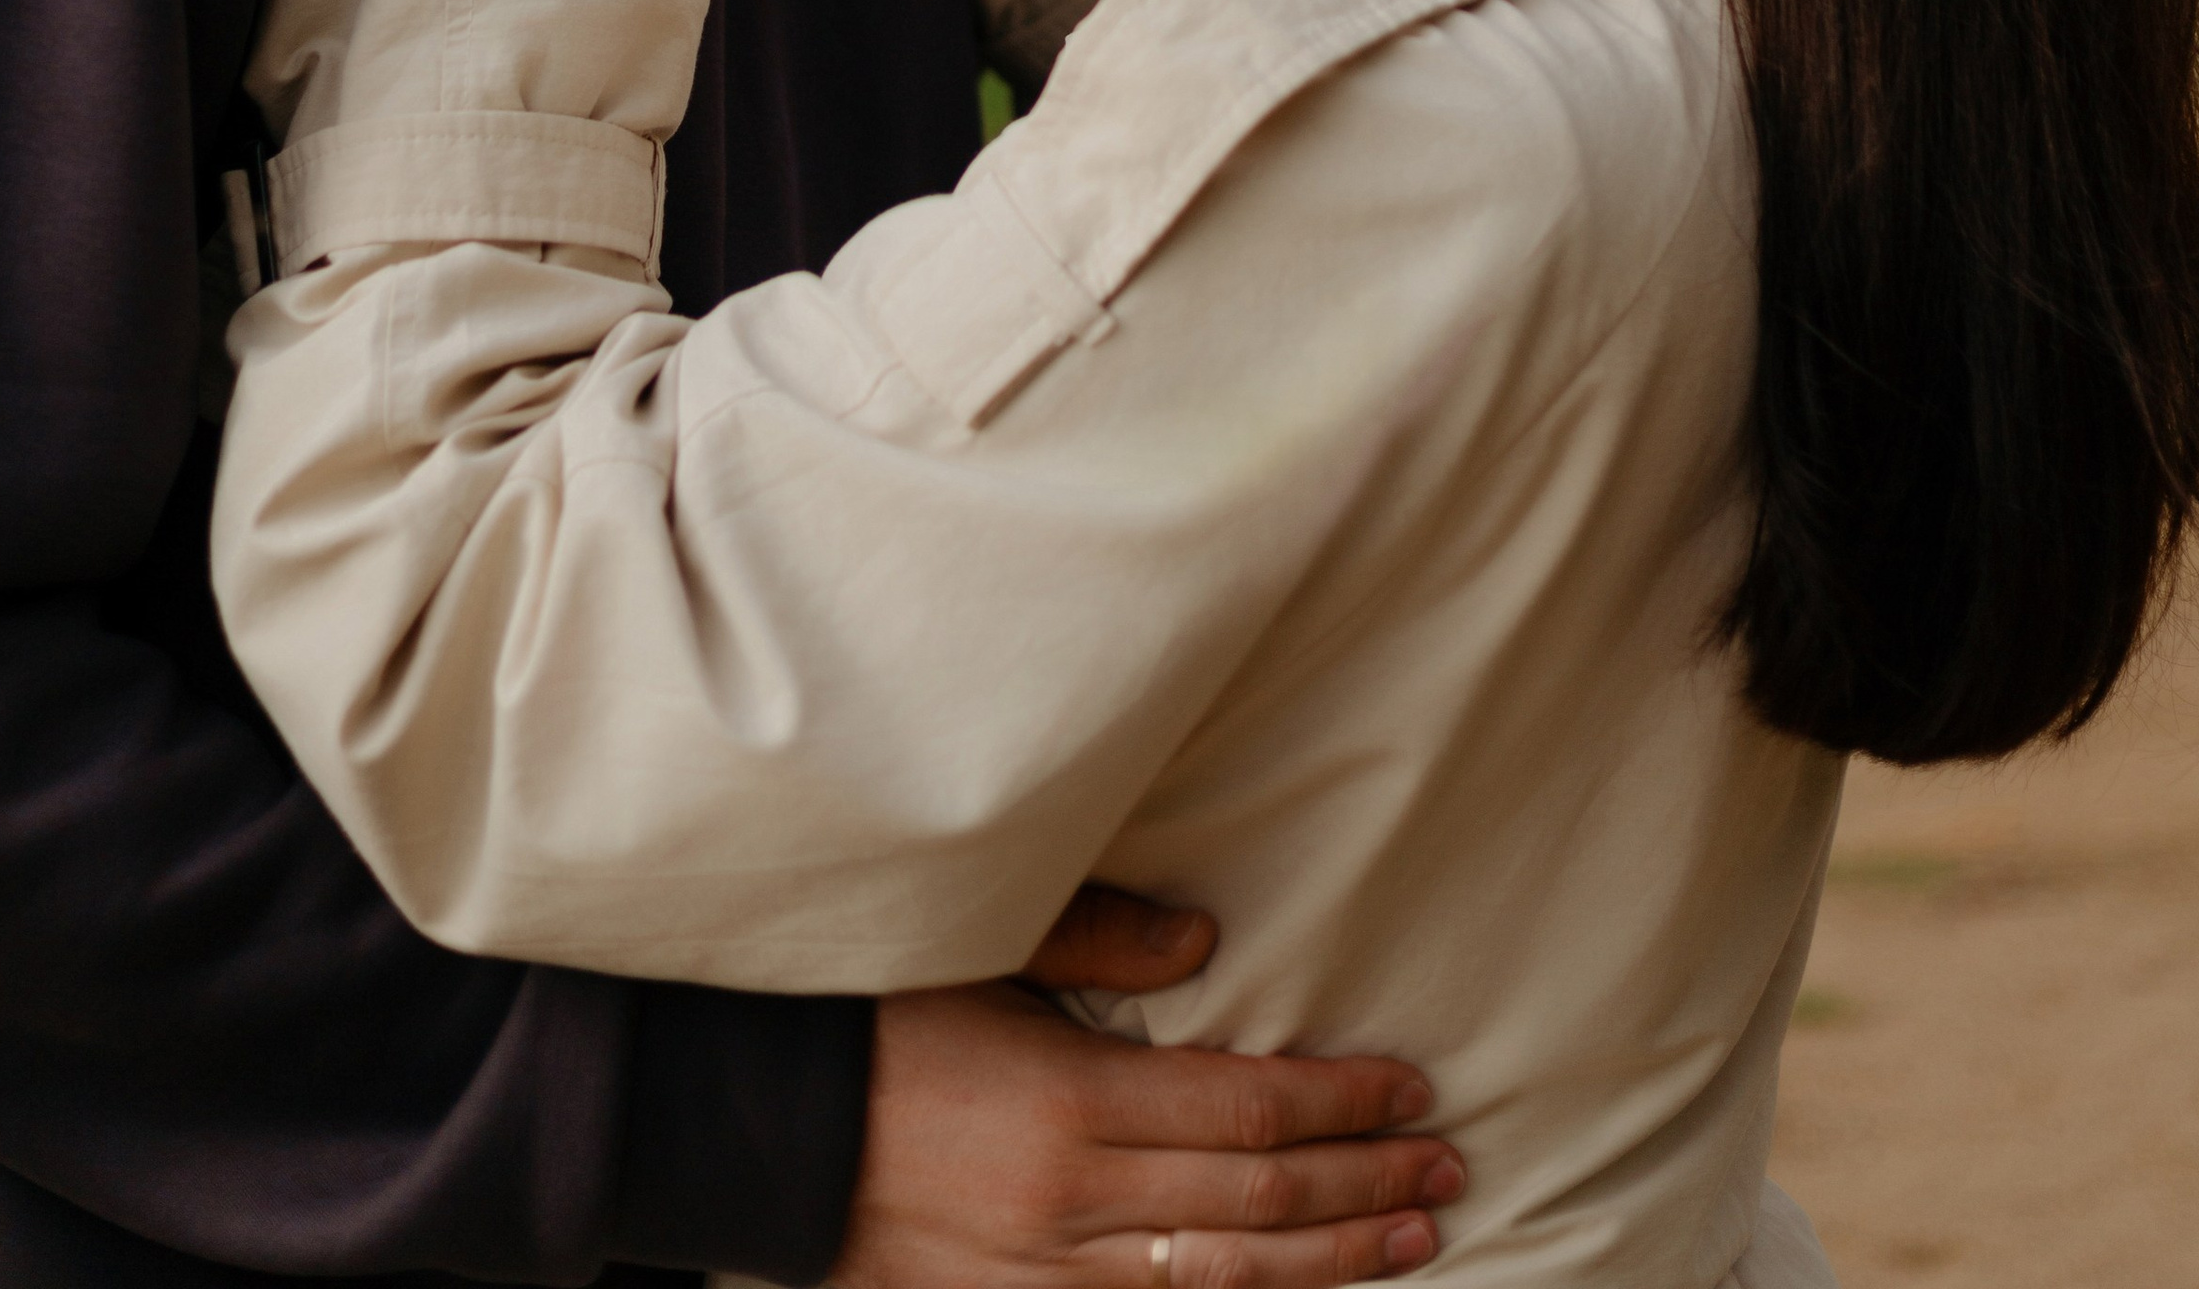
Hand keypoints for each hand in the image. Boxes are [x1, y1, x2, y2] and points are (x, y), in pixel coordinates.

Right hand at [830, 886, 1459, 1288]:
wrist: (751, 1126)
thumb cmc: (864, 1014)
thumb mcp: (976, 946)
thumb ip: (1096, 944)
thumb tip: (1208, 945)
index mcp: (1067, 1101)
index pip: (1246, 1107)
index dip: (1340, 1102)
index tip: (1412, 1089)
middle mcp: (1066, 1203)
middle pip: (1253, 1201)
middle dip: (1362, 1186)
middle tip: (1447, 1169)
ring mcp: (1040, 1274)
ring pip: (1218, 1282)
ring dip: (1328, 1264)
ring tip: (1412, 1242)